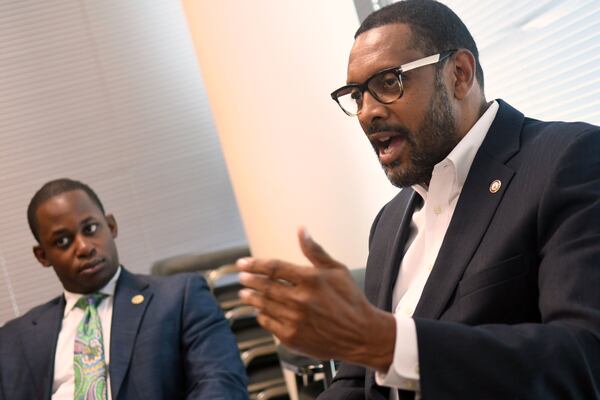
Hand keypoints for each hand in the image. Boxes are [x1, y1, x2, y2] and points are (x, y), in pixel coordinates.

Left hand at [237, 227, 395, 371]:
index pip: (274, 268)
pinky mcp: (292, 338)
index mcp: (311, 280)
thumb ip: (315, 251)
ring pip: (264, 305)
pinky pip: (269, 323)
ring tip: (244, 294)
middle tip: (241, 277)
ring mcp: (295, 320)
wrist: (362, 335)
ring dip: (251, 298)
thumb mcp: (337, 270)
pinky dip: (262, 316)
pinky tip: (260, 311)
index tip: (242, 263)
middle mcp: (300, 300)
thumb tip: (302, 230)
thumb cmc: (351, 300)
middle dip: (249, 280)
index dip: (255, 264)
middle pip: (265, 287)